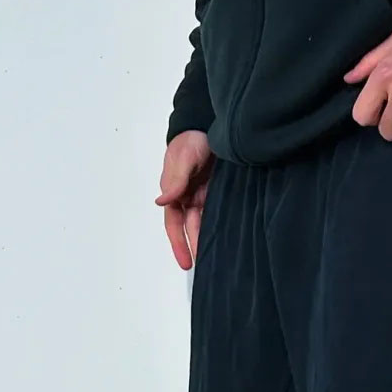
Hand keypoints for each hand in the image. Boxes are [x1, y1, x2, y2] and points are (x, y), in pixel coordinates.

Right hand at [155, 130, 213, 268]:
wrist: (209, 123)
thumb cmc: (191, 139)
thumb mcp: (183, 158)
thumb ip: (175, 180)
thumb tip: (161, 202)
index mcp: (175, 192)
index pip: (174, 224)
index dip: (179, 244)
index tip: (186, 263)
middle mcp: (188, 197)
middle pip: (192, 228)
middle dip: (196, 247)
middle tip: (206, 267)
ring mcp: (204, 195)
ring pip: (206, 222)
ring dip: (210, 238)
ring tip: (219, 258)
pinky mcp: (219, 190)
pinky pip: (219, 211)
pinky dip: (222, 224)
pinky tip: (230, 237)